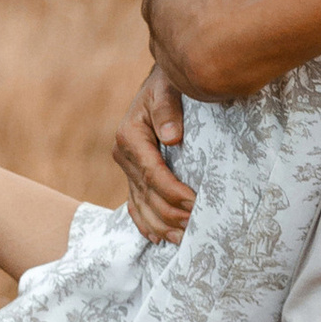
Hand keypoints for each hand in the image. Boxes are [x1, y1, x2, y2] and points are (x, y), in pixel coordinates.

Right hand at [113, 63, 193, 245]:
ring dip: (160, 225)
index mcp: (130, 136)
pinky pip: (134, 203)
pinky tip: (157, 238)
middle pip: (147, 194)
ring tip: (182, 239)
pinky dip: (145, 222)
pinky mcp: (132, 173)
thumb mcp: (168, 88)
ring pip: (141, 204)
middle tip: (197, 226)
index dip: (174, 192)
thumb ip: (167, 110)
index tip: (195, 203)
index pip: (153, 174)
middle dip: (172, 213)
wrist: (161, 82)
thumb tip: (172, 137)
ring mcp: (126, 166)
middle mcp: (123, 154)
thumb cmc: (169, 84)